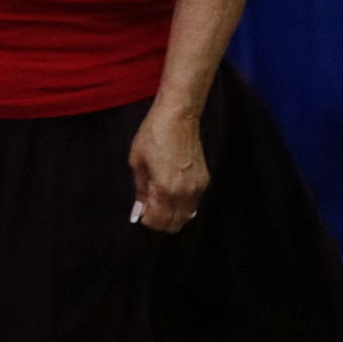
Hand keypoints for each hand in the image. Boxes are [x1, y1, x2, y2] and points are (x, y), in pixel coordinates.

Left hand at [126, 105, 207, 233]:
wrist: (179, 117)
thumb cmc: (154, 135)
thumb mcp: (137, 162)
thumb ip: (140, 191)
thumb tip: (138, 211)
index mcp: (166, 188)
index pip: (159, 221)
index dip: (147, 220)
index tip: (141, 213)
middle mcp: (185, 192)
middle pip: (176, 224)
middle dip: (160, 222)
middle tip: (149, 209)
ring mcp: (198, 187)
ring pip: (187, 216)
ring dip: (172, 215)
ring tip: (159, 200)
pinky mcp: (204, 180)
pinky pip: (194, 203)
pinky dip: (182, 205)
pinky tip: (171, 191)